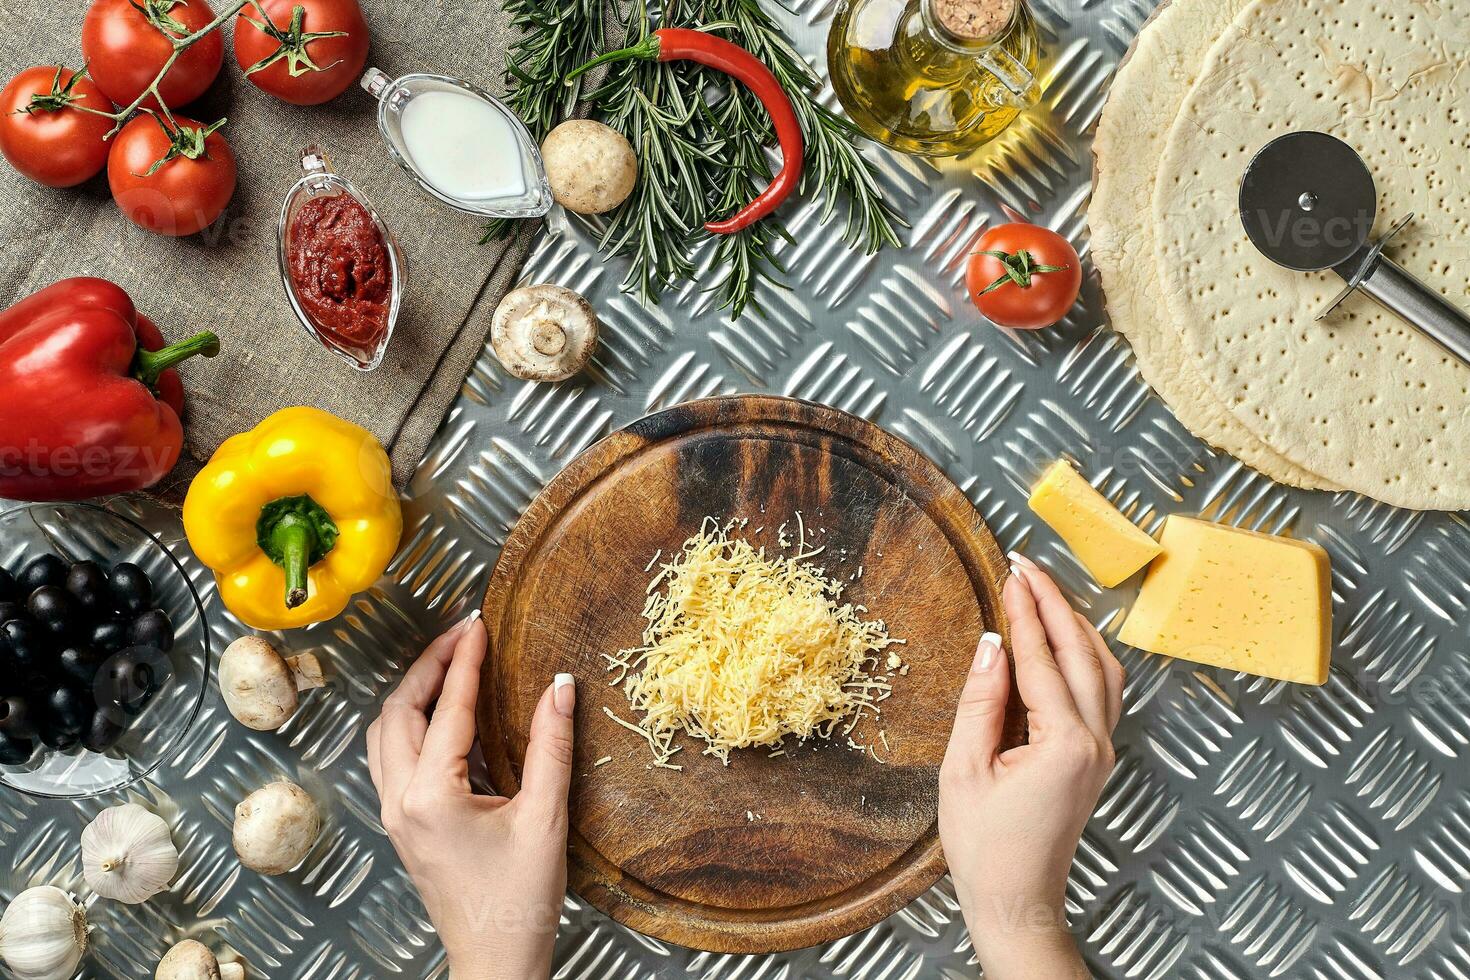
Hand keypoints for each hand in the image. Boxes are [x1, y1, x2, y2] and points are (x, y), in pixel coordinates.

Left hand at [366, 612, 575, 979]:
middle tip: (462, 635)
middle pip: (400, 710)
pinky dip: (410, 723)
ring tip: (449, 664)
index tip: (480, 626)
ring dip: (415, 692)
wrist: (495, 961)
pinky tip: (442, 717)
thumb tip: (561, 687)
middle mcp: (401, 801)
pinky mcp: (402, 825)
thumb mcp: (545, 818)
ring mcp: (395, 815)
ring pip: (386, 732)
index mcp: (431, 796)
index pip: (448, 709)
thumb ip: (553, 746)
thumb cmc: (519, 903)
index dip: (466, 661)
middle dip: (431, 665)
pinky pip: (390, 757)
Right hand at [938, 552, 1122, 979]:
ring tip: (1043, 592)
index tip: (1010, 572)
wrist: (1017, 900)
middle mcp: (1096, 742)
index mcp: (1063, 744)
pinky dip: (1085, 654)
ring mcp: (1103, 750)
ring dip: (1075, 624)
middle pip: (1084, 652)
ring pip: (1104, 668)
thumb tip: (992, 645)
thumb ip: (980, 702)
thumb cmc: (986, 847)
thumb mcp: (965, 770)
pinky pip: (1103, 691)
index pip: (1043, 658)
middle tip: (1026, 565)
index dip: (1025, 611)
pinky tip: (1063, 640)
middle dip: (1054, 603)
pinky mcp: (1097, 757)